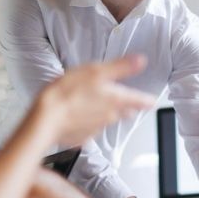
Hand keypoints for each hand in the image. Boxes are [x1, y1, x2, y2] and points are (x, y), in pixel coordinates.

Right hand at [32, 55, 153, 146]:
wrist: (45, 120)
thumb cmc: (68, 93)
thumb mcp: (96, 72)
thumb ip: (121, 67)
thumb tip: (141, 60)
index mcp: (116, 99)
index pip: (140, 100)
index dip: (147, 100)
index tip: (153, 101)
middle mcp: (110, 116)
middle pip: (124, 112)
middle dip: (127, 108)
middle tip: (130, 105)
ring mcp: (96, 128)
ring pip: (107, 120)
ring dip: (108, 114)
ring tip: (103, 108)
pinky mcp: (81, 137)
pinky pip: (89, 129)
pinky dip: (88, 123)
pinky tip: (80, 117)